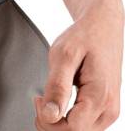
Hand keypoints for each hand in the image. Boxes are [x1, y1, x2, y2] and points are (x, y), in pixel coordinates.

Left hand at [34, 4, 123, 129]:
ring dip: (58, 124)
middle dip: (51, 124)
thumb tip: (50, 115)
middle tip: (39, 99)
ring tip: (47, 99)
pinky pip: (84, 126)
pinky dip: (67, 120)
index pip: (73, 129)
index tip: (38, 99)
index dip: (50, 120)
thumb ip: (56, 86)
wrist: (103, 27)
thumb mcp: (64, 55)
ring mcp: (108, 112)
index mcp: (100, 96)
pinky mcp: (104, 110)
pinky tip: (58, 103)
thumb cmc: (84, 37)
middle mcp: (108, 110)